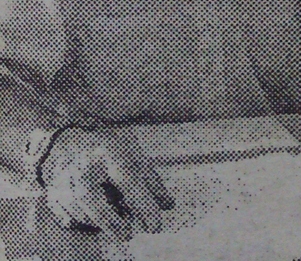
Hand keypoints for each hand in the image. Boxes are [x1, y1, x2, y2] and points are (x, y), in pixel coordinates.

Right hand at [40, 127, 172, 240]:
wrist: (67, 145)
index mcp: (107, 149)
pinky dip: (88, 222)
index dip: (143, 203)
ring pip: (82, 211)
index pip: (127, 178)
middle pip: (90, 197)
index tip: (155, 225)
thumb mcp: (132, 155)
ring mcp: (63, 181)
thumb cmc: (107, 151)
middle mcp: (82, 164)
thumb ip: (150, 179)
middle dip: (110, 220)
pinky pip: (70, 218)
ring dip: (102, 221)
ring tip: (118, 222)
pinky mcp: (53, 196)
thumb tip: (168, 205)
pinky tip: (98, 218)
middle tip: (128, 234)